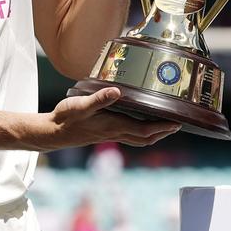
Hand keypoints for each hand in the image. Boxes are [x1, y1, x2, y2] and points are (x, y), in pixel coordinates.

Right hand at [45, 86, 179, 148]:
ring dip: (154, 134)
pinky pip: (130, 136)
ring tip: (166, 127)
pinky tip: (142, 125)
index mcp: (113, 126)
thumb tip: (117, 91)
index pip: (145, 130)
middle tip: (178, 125)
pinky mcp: (106, 133)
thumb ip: (99, 98)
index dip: (162, 127)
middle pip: (146, 138)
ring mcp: (111, 135)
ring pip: (139, 139)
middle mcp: (115, 133)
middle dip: (163, 132)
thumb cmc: (66, 118)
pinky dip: (141, 133)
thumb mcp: (81, 105)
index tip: (177, 122)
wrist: (52, 133)